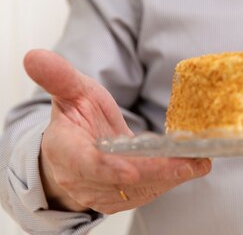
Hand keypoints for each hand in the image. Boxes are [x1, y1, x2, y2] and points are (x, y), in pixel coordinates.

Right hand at [24, 49, 211, 213]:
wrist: (76, 149)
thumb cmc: (76, 119)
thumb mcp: (70, 92)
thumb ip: (58, 77)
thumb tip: (34, 56)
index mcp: (66, 150)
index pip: (86, 163)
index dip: (108, 169)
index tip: (130, 171)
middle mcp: (83, 178)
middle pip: (122, 180)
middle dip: (156, 172)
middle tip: (187, 162)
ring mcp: (103, 192)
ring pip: (141, 189)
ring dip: (171, 177)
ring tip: (198, 162)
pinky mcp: (123, 198)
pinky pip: (150, 191)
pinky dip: (174, 179)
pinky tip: (195, 166)